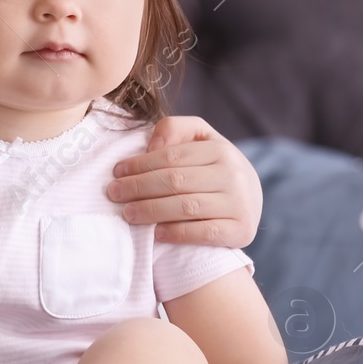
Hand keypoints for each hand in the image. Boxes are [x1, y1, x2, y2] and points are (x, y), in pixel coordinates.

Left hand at [106, 115, 261, 247]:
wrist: (249, 199)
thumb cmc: (212, 167)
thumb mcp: (199, 139)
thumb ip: (175, 130)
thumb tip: (152, 146)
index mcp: (221, 150)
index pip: (172, 156)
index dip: (140, 164)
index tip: (117, 172)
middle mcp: (234, 175)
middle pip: (175, 181)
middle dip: (138, 187)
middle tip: (113, 194)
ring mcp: (239, 204)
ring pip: (186, 207)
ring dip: (151, 211)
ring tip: (127, 214)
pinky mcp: (241, 231)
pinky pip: (205, 233)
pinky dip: (178, 233)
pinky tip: (157, 233)